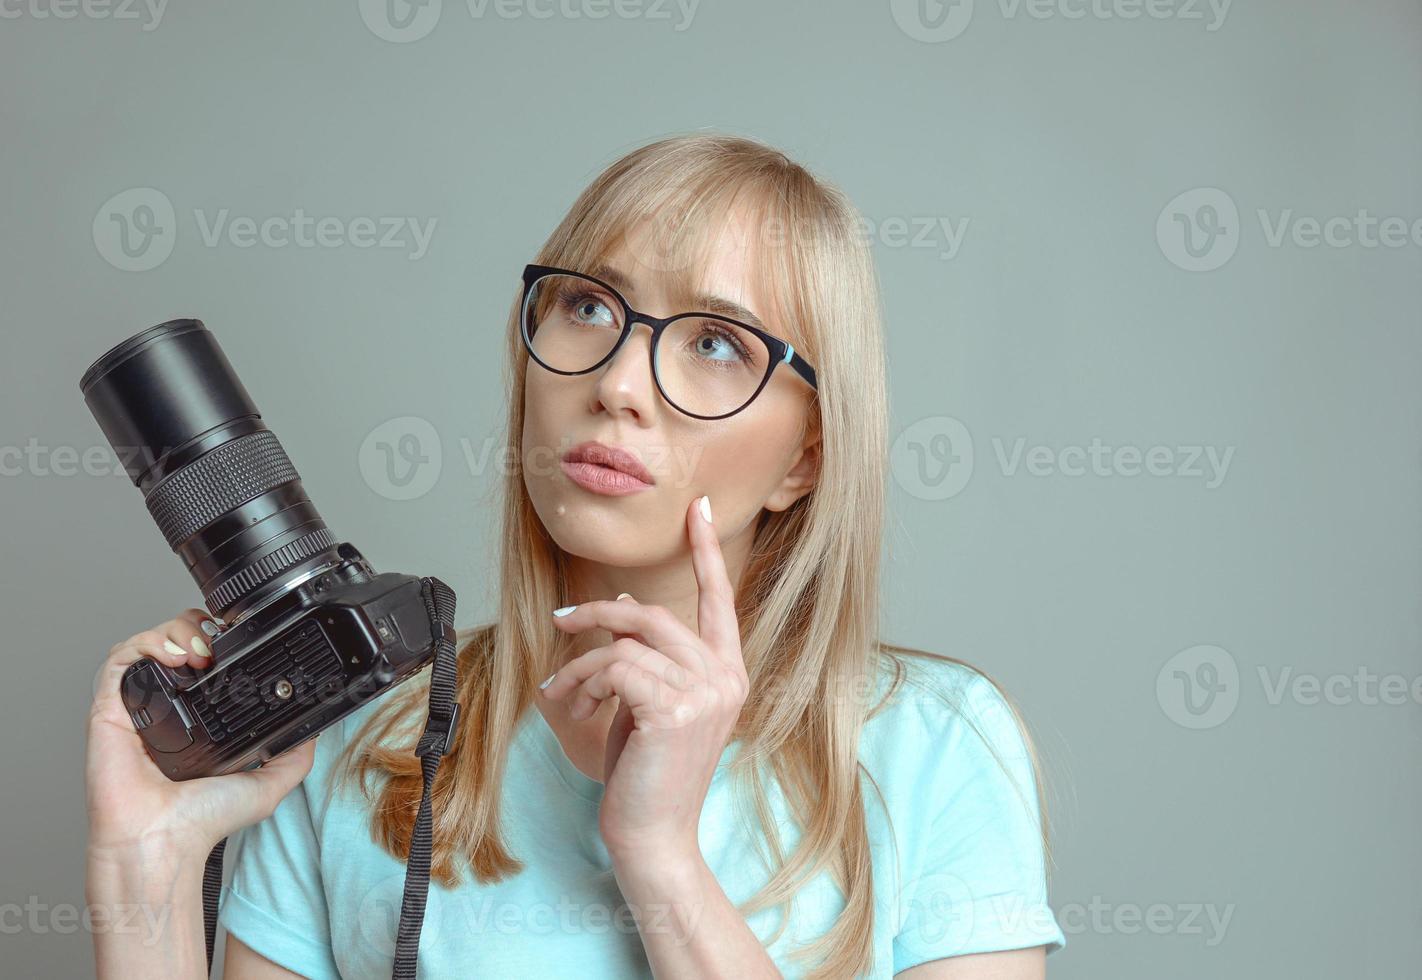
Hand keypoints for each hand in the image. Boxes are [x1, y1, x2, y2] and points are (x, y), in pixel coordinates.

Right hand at [86, 609, 315, 862]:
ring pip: (147, 642)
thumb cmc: (203, 821)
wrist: (166, 841)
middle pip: (175, 640)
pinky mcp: (109, 709)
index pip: (203, 660)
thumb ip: (293, 755)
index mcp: (195, 719)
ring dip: (176, 629)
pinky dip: (147, 643)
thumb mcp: (268, 783)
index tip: (239, 639)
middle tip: (220, 641)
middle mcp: (164, 708)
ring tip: (200, 649)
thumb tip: (314, 730)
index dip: (219, 639)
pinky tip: (176, 655)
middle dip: (199, 626)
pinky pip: (119, 659)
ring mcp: (136, 706)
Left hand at [541, 495, 747, 862]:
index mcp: (727, 673)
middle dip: (599, 614)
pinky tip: (570, 705)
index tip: (699, 507)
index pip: (719, 600)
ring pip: (627, 642)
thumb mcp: (647, 704)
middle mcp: (725, 678)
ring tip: (562, 691)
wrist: (653, 834)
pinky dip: (581, 680)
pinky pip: (614, 667)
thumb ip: (646, 655)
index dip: (706, 551)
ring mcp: (705, 692)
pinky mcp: (674, 709)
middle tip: (560, 622)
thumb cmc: (648, 773)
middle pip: (655, 615)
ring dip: (582, 662)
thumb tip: (626, 603)